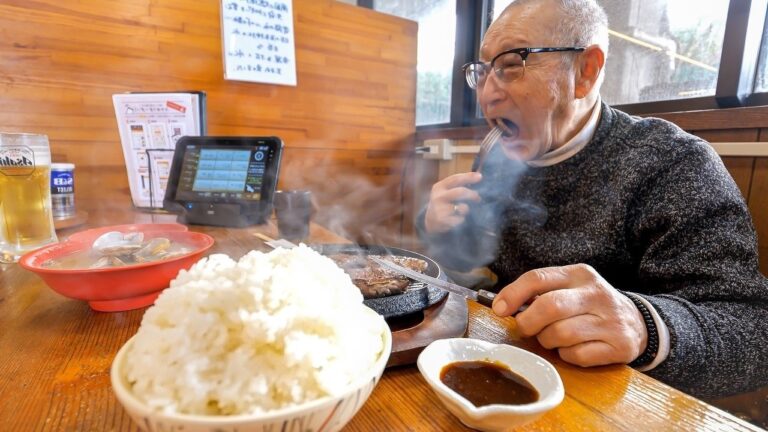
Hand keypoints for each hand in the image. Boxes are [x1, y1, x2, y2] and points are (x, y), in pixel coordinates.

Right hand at [424, 172, 482, 233]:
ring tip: (463, 210)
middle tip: (478, 198)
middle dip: (472, 194)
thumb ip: (458, 184)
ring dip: (466, 209)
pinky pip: (460, 219)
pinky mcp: (443, 220)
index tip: (480, 176)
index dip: (468, 177)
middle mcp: (438, 196)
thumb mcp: (445, 191)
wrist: (429, 221)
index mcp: (439, 187)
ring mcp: (439, 209)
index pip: (455, 179)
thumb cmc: (443, 203)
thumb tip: (478, 176)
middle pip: (460, 192)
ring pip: (462, 207)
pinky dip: (462, 219)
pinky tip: (457, 219)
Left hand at [491, 264, 647, 366]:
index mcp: (579, 274)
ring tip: (554, 337)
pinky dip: (567, 356)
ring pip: (561, 334)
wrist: (638, 322)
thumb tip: (502, 305)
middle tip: (526, 328)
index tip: (498, 309)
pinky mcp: (618, 346)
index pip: (538, 278)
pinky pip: (577, 355)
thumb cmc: (589, 305)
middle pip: (549, 306)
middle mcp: (597, 294)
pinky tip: (573, 348)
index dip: (513, 294)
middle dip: (528, 322)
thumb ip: (540, 291)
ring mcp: (610, 320)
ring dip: (548, 341)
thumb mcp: (569, 287)